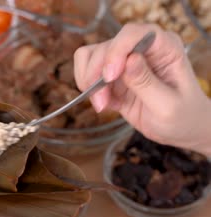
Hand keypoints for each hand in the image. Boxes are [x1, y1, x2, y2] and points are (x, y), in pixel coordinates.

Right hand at [74, 23, 210, 154]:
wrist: (180, 128)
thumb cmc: (182, 116)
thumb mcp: (168, 105)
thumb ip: (147, 82)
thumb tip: (129, 59)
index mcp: (164, 47)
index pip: (132, 33)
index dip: (116, 50)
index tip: (110, 76)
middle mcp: (141, 48)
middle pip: (105, 47)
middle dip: (97, 74)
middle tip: (102, 102)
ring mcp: (124, 61)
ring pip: (91, 57)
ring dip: (89, 82)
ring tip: (102, 104)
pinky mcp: (112, 76)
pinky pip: (88, 74)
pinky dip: (90, 91)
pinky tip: (106, 105)